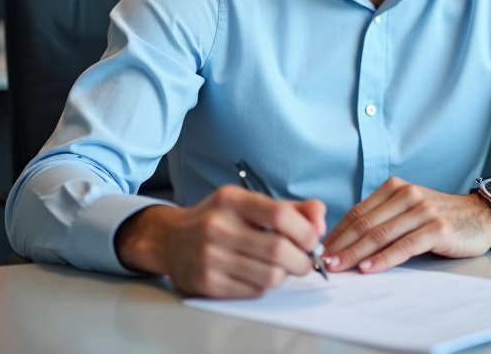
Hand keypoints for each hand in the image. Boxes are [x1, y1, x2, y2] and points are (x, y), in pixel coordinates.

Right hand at [114, 185, 325, 297]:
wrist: (170, 239)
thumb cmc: (217, 218)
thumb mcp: (249, 202)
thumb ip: (290, 208)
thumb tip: (320, 219)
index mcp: (231, 200)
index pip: (280, 215)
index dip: (306, 230)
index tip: (311, 238)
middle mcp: (218, 227)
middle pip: (279, 251)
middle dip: (302, 260)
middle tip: (304, 260)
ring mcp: (210, 257)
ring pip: (270, 276)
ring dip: (285, 275)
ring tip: (281, 267)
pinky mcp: (207, 283)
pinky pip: (254, 291)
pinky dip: (265, 285)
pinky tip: (258, 274)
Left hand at [320, 177, 490, 273]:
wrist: (480, 217)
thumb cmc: (440, 217)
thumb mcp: (409, 210)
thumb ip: (383, 219)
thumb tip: (346, 241)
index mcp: (395, 187)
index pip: (358, 212)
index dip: (337, 232)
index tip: (320, 250)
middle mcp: (406, 194)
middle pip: (365, 223)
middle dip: (341, 245)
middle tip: (323, 262)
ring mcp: (422, 210)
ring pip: (381, 234)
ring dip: (356, 253)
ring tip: (339, 267)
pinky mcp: (437, 227)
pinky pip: (404, 245)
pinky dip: (384, 258)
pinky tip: (369, 268)